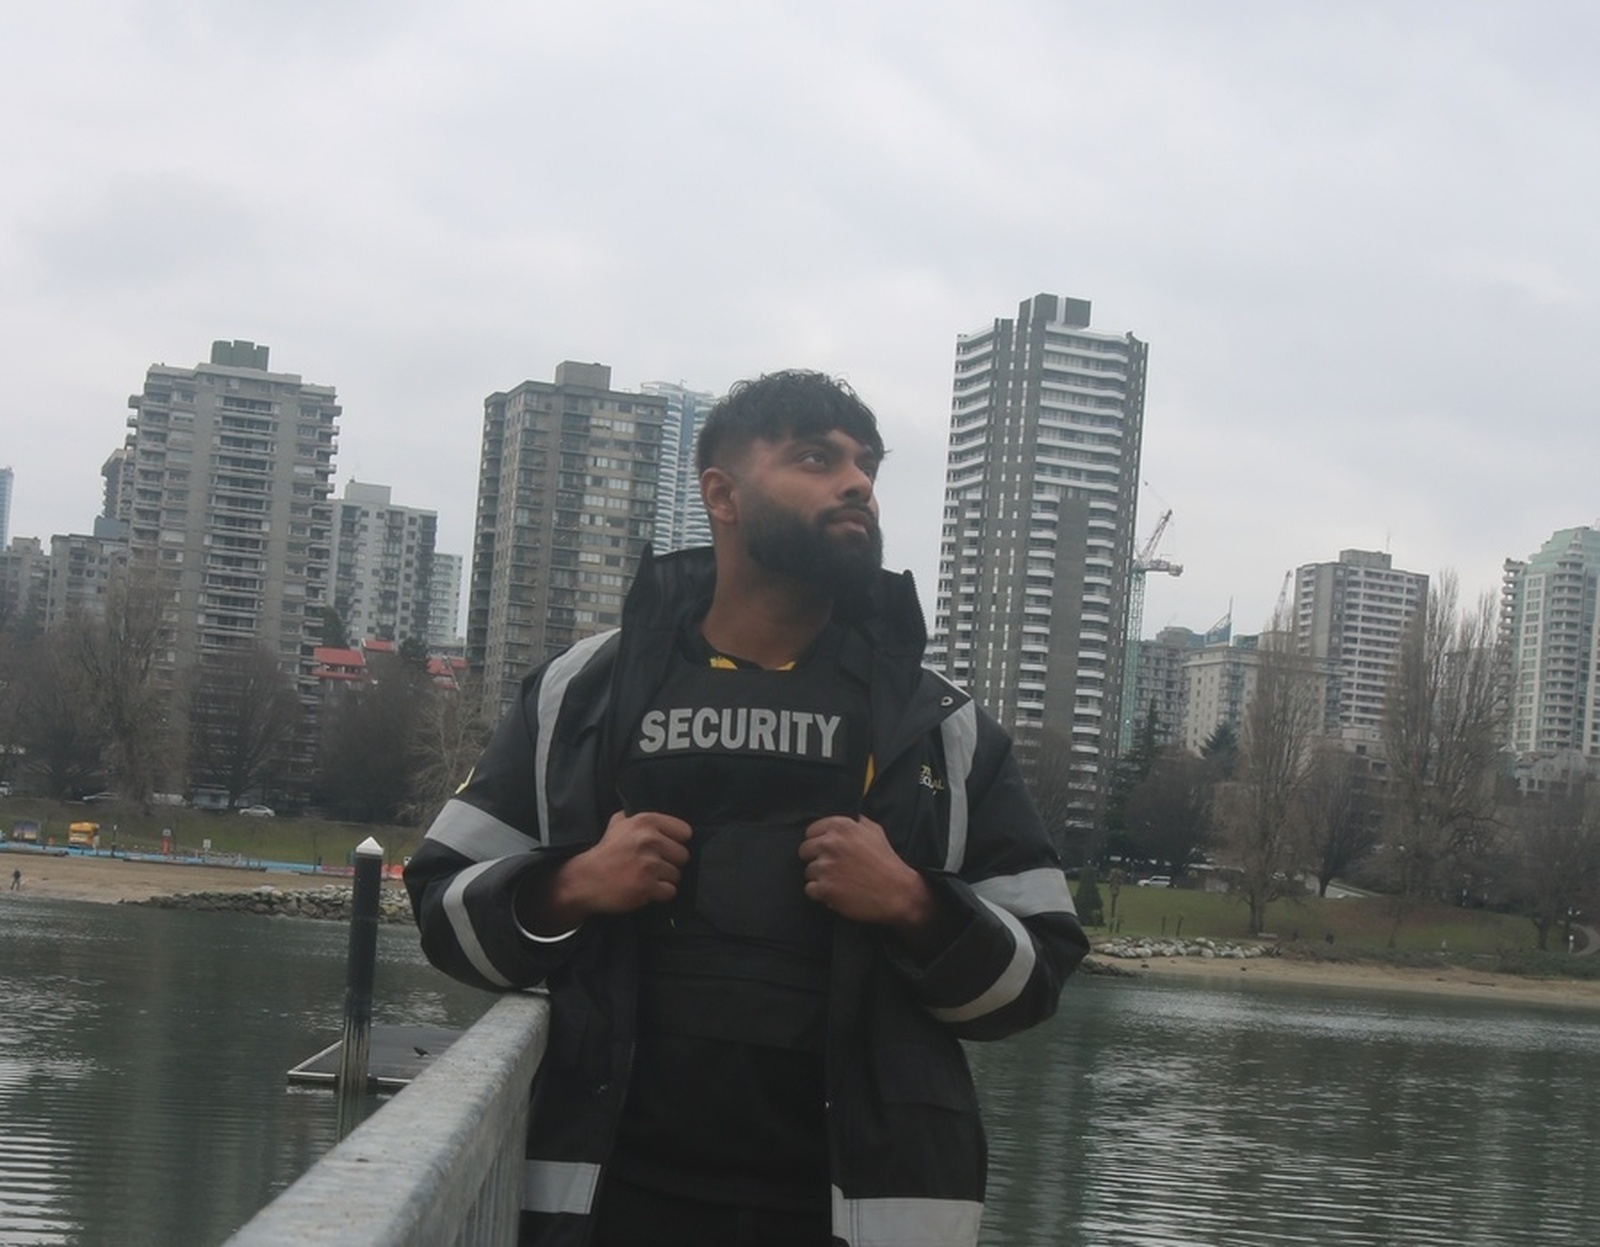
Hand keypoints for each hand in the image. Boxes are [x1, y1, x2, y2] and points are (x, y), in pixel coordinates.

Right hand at [520, 811, 690, 933]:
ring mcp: (648, 864)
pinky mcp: (646, 886)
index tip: (666, 848)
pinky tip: (646, 889)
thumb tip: (659, 817)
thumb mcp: (617, 823)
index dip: (676, 842)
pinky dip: (660, 894)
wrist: (585, 880)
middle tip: (652, 866)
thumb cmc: (605, 853)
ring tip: (646, 877)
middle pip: (683, 855)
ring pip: (677, 875)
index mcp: (646, 822)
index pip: (685, 832)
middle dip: (670, 863)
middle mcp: (649, 840)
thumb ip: (637, 817)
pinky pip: (670, 891)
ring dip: (664, 879)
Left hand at [798, 814, 933, 934]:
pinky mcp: (824, 888)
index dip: (818, 842)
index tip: (826, 851)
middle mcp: (829, 844)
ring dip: (819, 877)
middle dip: (816, 859)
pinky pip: (810, 889)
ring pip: (808, 872)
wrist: (896, 892)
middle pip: (804, 851)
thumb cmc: (887, 861)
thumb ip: (856, 822)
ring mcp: (825, 867)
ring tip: (838, 881)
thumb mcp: (875, 831)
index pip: (811, 831)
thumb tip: (848, 817)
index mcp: (840, 826)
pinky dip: (820, 893)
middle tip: (831, 867)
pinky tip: (835, 892)